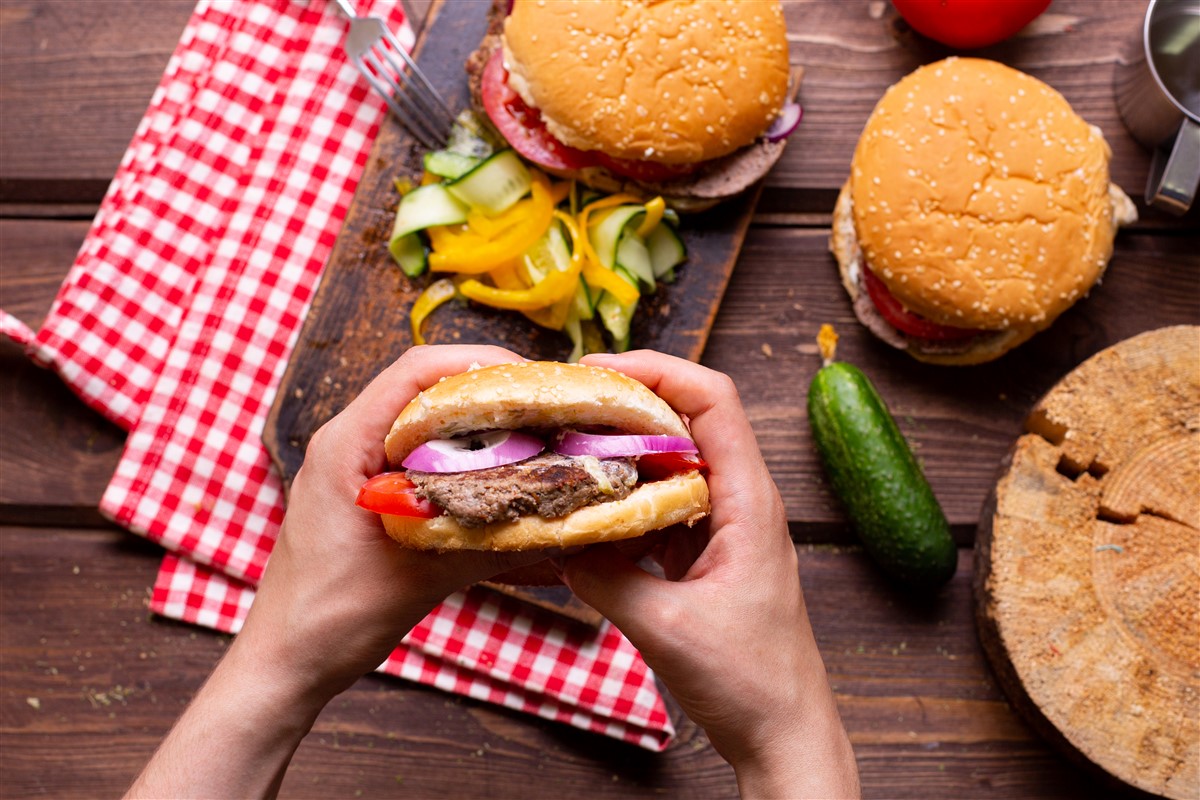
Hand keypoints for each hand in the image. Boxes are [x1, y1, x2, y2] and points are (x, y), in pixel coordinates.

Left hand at [239, 343, 548, 698]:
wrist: (284, 664)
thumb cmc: (330, 621)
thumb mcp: (421, 580)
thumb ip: (490, 545)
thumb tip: (562, 524)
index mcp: (346, 444)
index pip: (419, 372)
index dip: (483, 366)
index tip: (536, 385)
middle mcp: (347, 442)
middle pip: (426, 388)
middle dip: (491, 394)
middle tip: (549, 414)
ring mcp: (353, 465)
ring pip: (425, 421)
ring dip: (479, 426)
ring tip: (534, 440)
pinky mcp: (365, 490)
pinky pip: (419, 455)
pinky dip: (462, 459)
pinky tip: (498, 480)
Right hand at [559, 351, 858, 798]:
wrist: (784, 735)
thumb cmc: (750, 682)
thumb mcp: (666, 628)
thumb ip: (605, 578)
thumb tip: (557, 539)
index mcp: (749, 500)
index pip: (712, 399)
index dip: (657, 371)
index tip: (597, 370)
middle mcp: (740, 501)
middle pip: (688, 420)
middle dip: (627, 403)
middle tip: (566, 405)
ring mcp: (723, 527)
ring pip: (670, 463)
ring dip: (622, 451)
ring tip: (566, 448)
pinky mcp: (706, 556)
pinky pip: (661, 506)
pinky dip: (624, 499)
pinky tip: (586, 510)